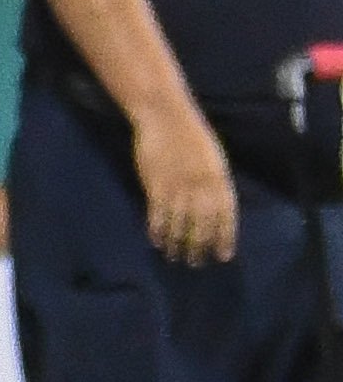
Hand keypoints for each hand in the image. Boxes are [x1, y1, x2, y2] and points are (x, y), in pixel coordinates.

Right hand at [135, 103, 239, 265]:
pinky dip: (156, 230)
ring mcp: (177, 188)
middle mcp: (201, 188)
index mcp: (219, 180)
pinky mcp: (156, 186)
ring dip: (176, 243)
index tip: (222, 256)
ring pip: (178, 223)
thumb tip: (215, 211)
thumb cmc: (192, 136)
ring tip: (174, 257)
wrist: (166, 118)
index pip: (225, 217)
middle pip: (201, 225)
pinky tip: (156, 241)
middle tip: (195, 263)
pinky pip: (157, 214)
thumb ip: (215, 185)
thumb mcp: (214, 160)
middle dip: (198, 246)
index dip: (224, 238)